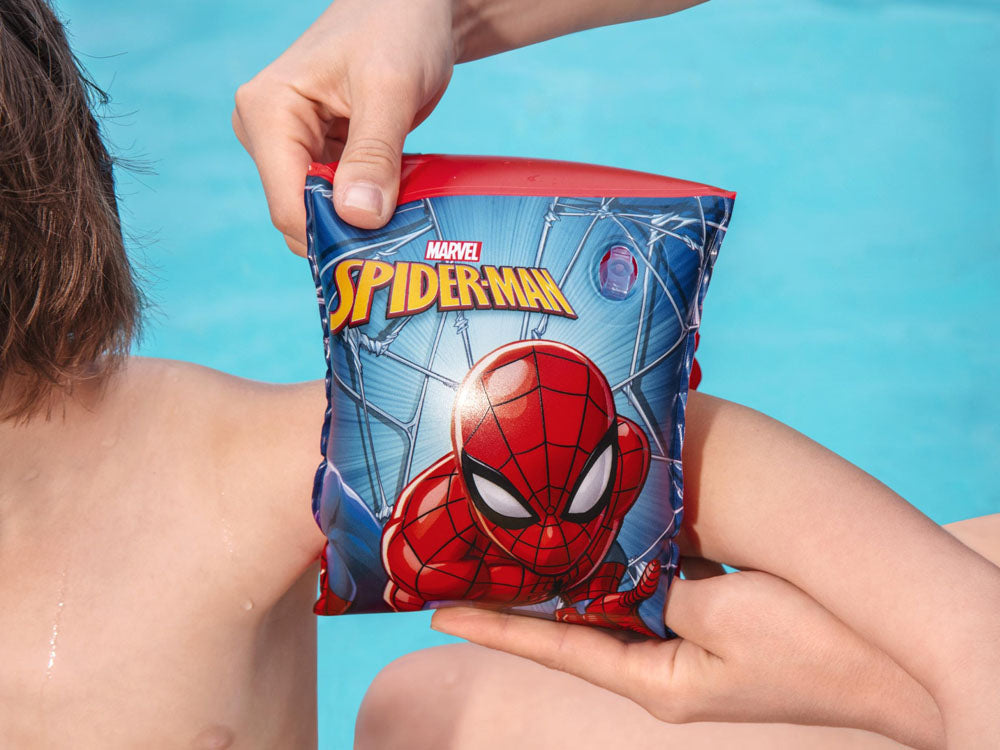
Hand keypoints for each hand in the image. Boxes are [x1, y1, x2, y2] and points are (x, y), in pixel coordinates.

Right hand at [233, 0, 456, 252]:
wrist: (411, 7)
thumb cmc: (397, 27)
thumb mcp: (390, 87)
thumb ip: (374, 152)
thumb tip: (359, 218)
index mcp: (267, 113)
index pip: (287, 204)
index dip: (332, 236)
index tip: (382, 250)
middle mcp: (267, 134)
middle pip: (302, 215)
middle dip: (348, 232)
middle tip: (401, 239)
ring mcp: (291, 147)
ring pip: (322, 213)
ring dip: (362, 223)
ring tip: (404, 217)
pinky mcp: (318, 155)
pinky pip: (339, 201)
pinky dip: (369, 209)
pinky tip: (398, 205)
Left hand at [431, 566, 944, 749]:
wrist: (900, 664)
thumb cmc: (815, 649)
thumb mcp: (725, 617)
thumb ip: (664, 586)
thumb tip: (637, 563)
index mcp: (656, 679)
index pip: (555, 648)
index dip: (495, 627)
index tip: (438, 610)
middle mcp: (664, 665)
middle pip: (581, 619)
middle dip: (535, 586)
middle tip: (480, 549)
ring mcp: (693, 644)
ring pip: (622, 594)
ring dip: (585, 562)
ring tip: (533, 526)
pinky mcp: (723, 622)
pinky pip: (663, 582)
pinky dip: (637, 553)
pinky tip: (618, 519)